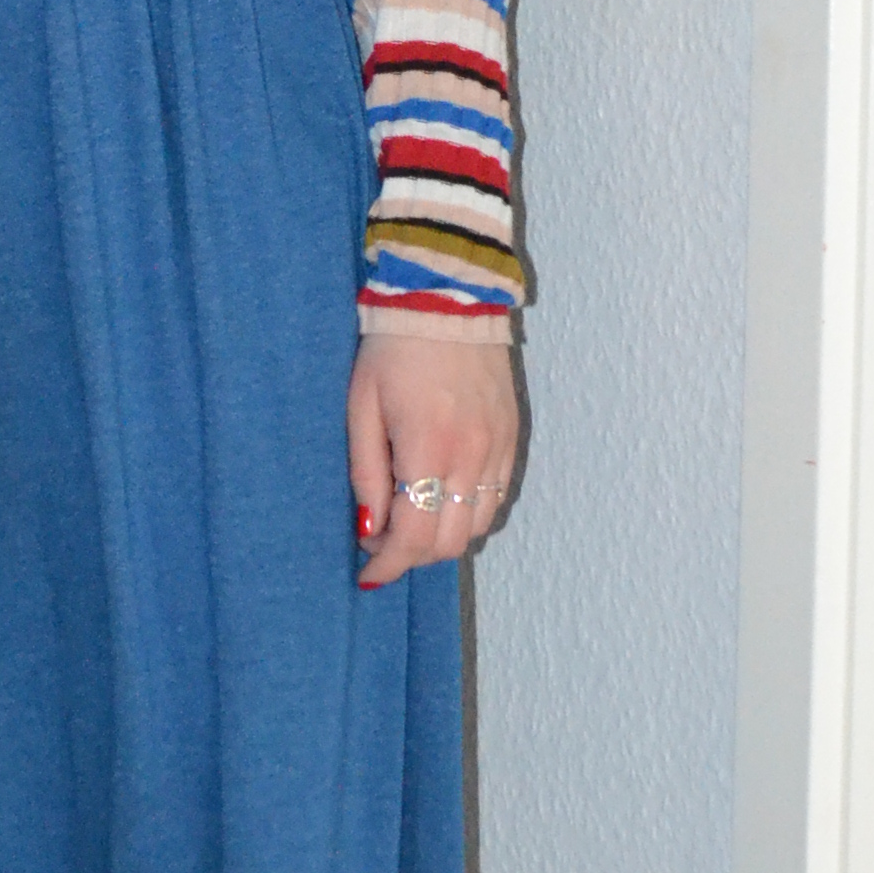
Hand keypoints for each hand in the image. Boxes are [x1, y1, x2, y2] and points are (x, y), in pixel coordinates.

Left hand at [348, 326, 520, 586]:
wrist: (448, 298)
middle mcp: (471, 457)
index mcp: (428, 449)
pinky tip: (442, 499)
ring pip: (477, 527)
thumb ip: (367, 473)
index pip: (414, 537)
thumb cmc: (392, 350)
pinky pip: (496, 498)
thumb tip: (370, 528)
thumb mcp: (361, 408)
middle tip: (381, 540)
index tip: (368, 574)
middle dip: (412, 556)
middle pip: (448, 542)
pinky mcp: (512, 437)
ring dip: (442, 538)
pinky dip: (468, 514)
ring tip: (411, 519)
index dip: (389, 566)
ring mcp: (498, 448)